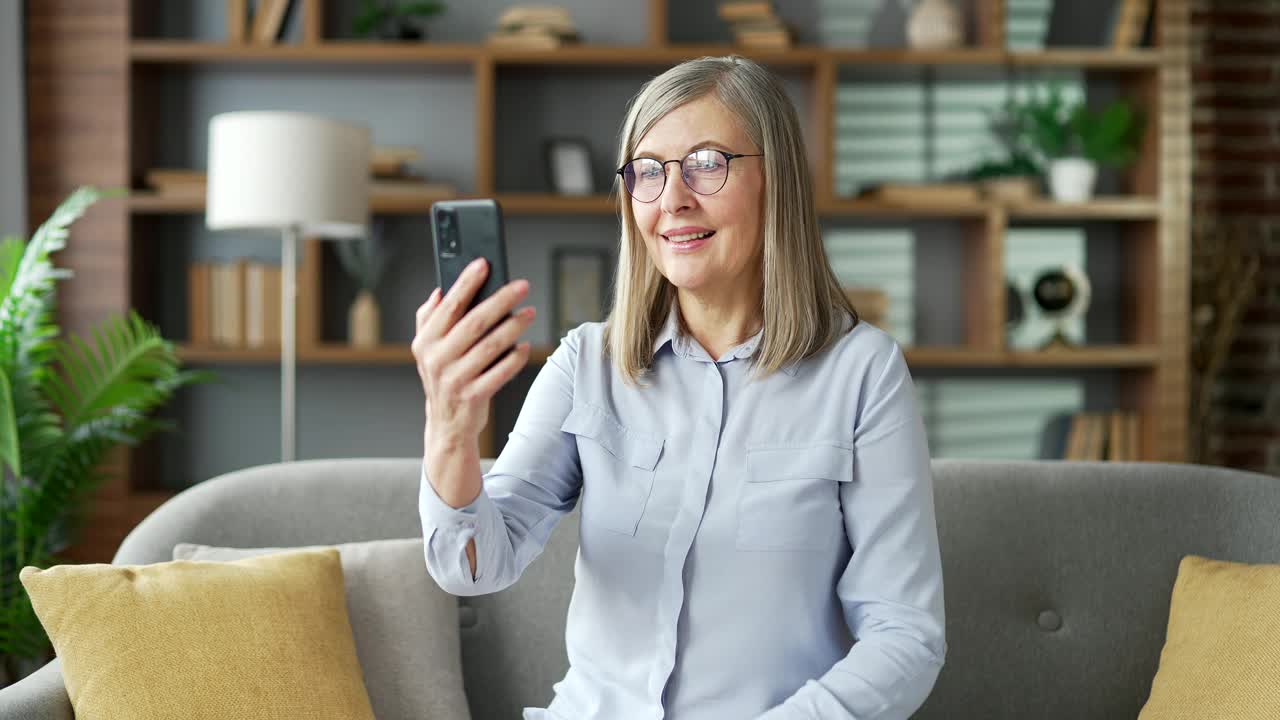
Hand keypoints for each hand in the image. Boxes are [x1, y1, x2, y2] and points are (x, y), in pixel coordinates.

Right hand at [412, 258, 535, 444]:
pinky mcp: (474, 396)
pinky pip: (500, 372)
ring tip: (529, 312)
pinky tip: (526, 346)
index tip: (484, 264)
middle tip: (521, 286)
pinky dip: (515, 358)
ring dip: (513, 326)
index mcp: (425, 342)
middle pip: (475, 322)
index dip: (467, 282)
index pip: (449, 305)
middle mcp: (438, 359)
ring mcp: (455, 379)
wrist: (446, 424)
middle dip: (500, 300)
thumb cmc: (442, 378)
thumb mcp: (426, 349)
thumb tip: (439, 292)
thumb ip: (428, 318)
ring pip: (491, 346)